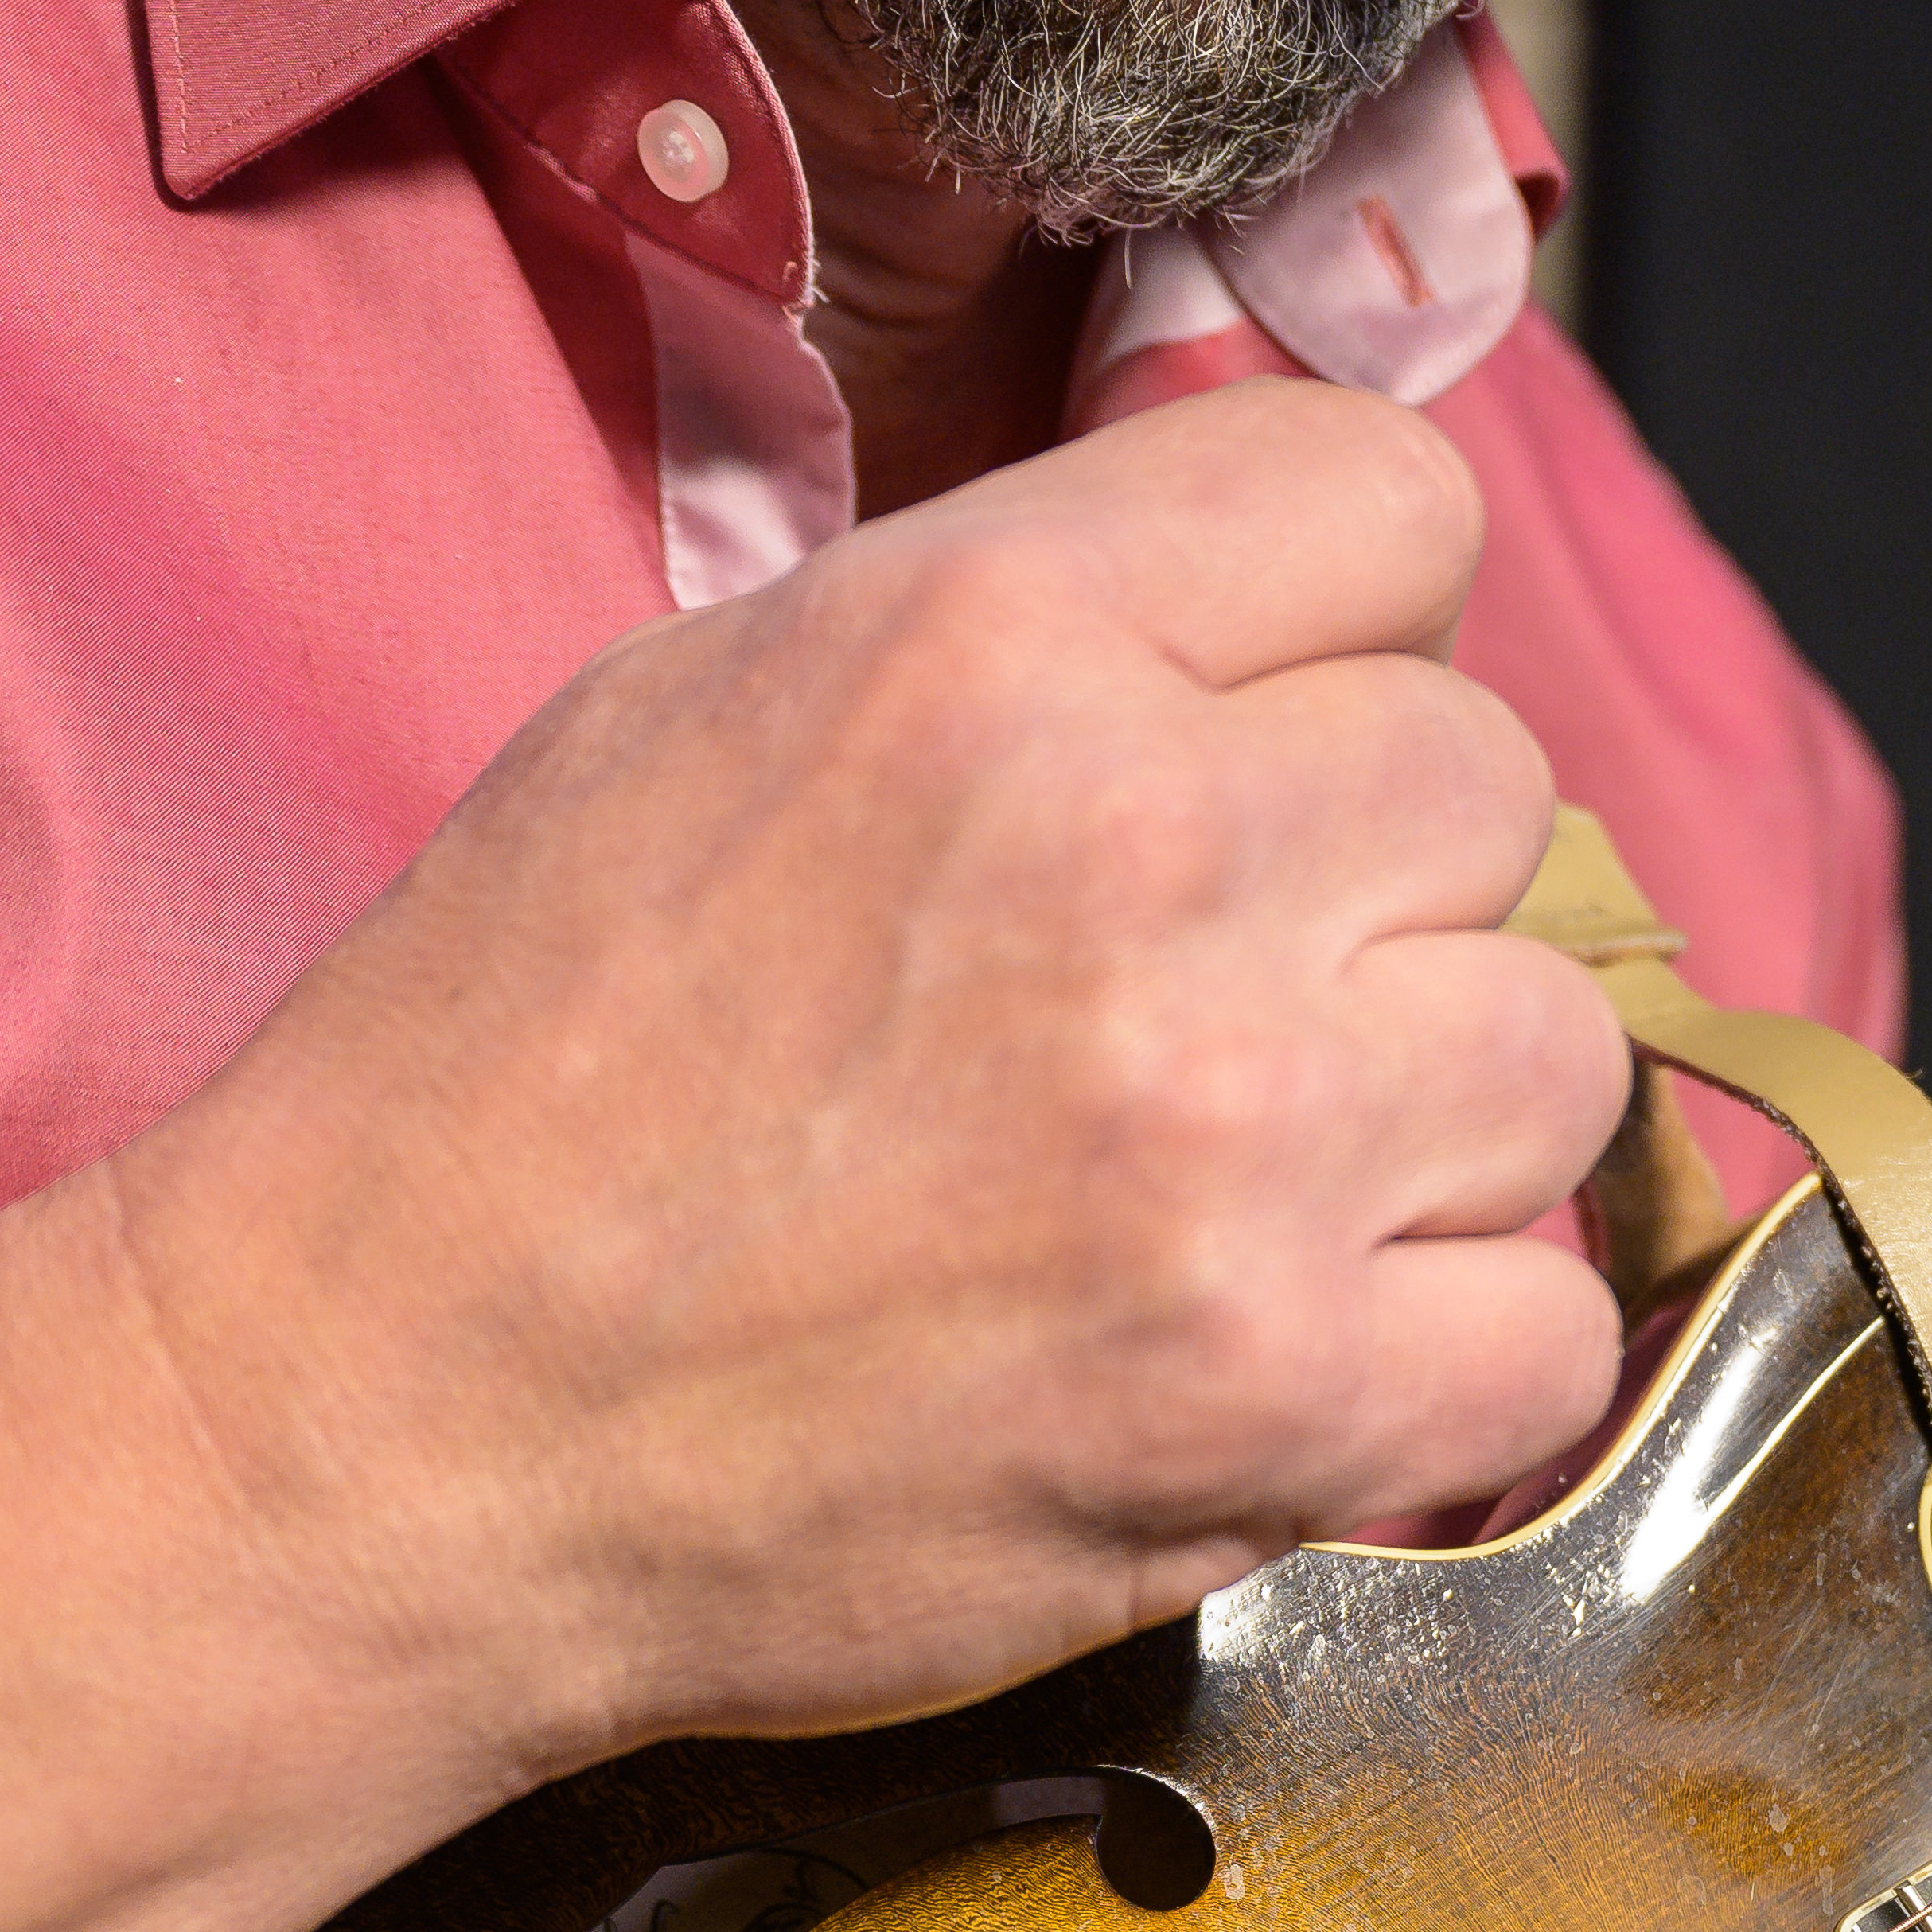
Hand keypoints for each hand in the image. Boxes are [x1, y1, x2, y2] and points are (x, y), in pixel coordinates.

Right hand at [87, 378, 1633, 1789]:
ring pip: (1556, 1059)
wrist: (375, 1424)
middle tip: (1218, 1015)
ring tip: (1241, 1201)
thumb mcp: (713, 706)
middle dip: (1378, 901)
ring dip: (1433, 1139)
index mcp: (999, 638)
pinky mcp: (1273, 1393)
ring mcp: (1235, 1136)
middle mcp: (1147, 851)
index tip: (1272, 752)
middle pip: (1492, 790)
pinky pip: (1549, 1338)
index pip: (1392, 507)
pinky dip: (1446, 1369)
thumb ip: (1017, 629)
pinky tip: (1290, 1365)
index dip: (1348, 641)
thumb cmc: (507, 1081)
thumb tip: (1260, 614)